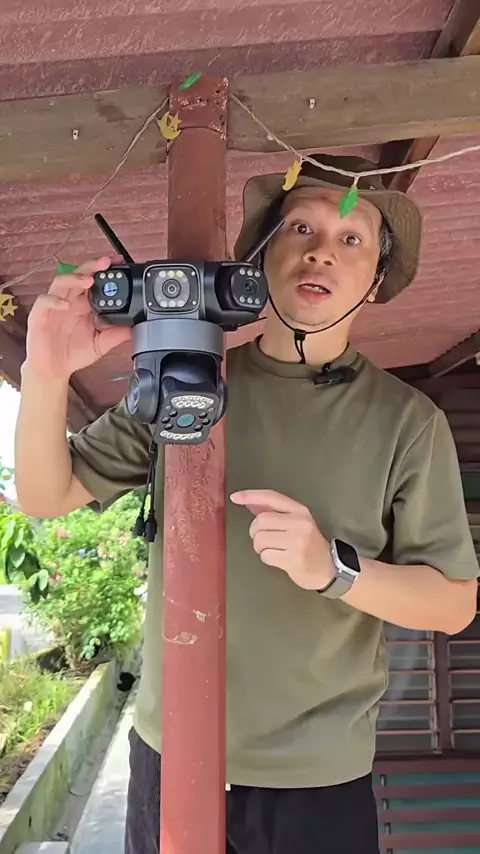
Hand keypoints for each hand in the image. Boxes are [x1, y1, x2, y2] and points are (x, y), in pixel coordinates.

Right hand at [24, 256, 131, 381]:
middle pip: (78, 275)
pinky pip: (44, 302)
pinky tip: (65, 304)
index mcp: (83, 305)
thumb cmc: (72, 353)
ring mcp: (54, 307)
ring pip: (61, 282)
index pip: (93, 280)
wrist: (53, 370)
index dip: (104, 270)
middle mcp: (69, 301)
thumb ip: (116, 335)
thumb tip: (134, 328)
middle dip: (92, 266)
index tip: (119, 263)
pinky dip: (54, 300)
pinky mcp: (40, 316)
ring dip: (74, 278)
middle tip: (106, 262)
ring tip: (89, 280)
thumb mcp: (100, 345)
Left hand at [230, 489, 333, 590]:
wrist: (328, 568)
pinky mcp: (293, 559)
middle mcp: (299, 523)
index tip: (235, 497)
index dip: (251, 495)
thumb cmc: (309, 544)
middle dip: (256, 532)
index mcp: (300, 511)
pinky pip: (265, 555)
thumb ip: (274, 511)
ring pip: (260, 539)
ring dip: (260, 547)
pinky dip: (267, 558)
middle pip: (260, 521)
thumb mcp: (296, 522)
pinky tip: (279, 559)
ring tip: (273, 549)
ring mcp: (297, 541)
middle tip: (265, 539)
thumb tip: (250, 502)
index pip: (271, 497)